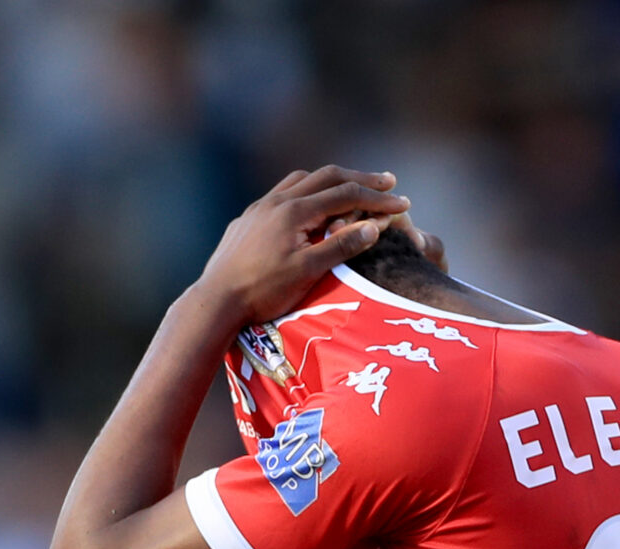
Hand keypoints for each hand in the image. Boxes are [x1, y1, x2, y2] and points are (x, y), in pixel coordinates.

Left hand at [191, 166, 410, 328]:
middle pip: (327, 177)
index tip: (403, 203)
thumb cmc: (262, 291)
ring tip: (350, 188)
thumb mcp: (307, 272)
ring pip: (301, 181)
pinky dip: (306, 193)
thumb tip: (374, 226)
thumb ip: (341, 246)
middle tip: (388, 183)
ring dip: (330, 181)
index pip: (346, 194)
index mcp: (295, 211)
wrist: (215, 300)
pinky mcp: (247, 220)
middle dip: (360, 179)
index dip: (378, 198)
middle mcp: (277, 201)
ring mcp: (259, 208)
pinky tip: (308, 208)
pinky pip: (282, 194)